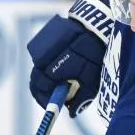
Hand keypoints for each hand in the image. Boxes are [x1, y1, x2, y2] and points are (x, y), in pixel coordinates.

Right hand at [27, 0, 111, 117]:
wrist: (97, 24)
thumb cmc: (96, 55)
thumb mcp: (92, 81)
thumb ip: (80, 98)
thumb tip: (71, 111)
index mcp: (52, 70)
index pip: (39, 90)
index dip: (44, 100)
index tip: (51, 107)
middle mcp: (43, 58)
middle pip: (37, 80)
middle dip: (45, 90)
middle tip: (56, 95)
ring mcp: (43, 46)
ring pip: (40, 67)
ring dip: (47, 76)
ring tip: (62, 78)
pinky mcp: (46, 37)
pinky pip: (44, 55)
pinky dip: (50, 63)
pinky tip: (63, 63)